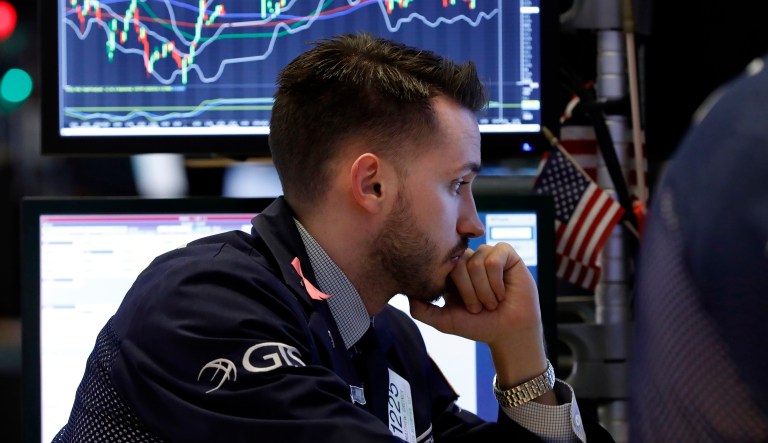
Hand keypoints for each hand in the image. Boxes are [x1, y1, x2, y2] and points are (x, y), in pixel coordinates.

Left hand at [409, 243, 550, 390]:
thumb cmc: (478, 326)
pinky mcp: (507, 254)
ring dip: (485, 291)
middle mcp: (468, 260)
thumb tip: (407, 294)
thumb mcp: (444, 321)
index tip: (465, 308)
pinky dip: (497, 282)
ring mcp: (487, 255)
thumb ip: (421, 310)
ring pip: (477, 263)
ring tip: (493, 302)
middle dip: (469, 293)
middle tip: (479, 308)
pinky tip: (503, 293)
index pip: (442, 266)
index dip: (452, 287)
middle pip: (459, 264)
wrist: (508, 333)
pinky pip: (494, 260)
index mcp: (452, 272)